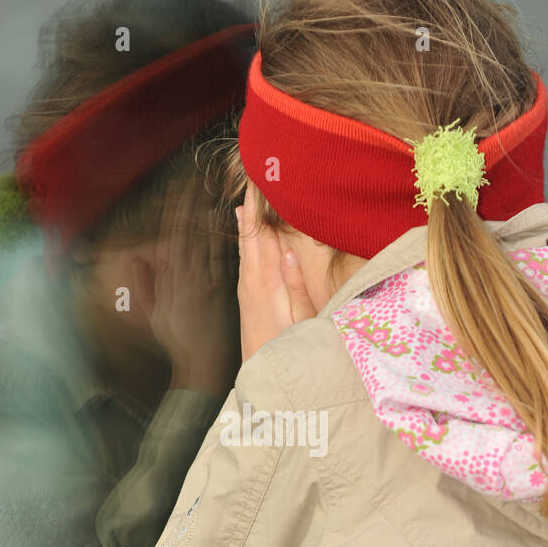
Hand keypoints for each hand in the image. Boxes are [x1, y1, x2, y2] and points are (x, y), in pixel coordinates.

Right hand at [137, 204, 239, 395]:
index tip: (178, 192)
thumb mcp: (152, 313)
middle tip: (199, 183)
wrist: (202, 363)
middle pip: (191, 235)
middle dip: (194, 208)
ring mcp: (210, 283)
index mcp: (172, 279)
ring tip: (223, 195)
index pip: (173, 238)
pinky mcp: (227, 290)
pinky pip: (229, 261)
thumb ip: (143, 284)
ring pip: (211, 243)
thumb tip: (136, 259)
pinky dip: (234, 241)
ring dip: (213, 220)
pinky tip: (241, 224)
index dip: (176, 213)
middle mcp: (190, 278)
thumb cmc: (177, 340)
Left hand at [236, 184, 315, 361]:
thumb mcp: (302, 319)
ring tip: (248, 194)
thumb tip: (289, 250)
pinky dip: (245, 238)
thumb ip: (295, 284)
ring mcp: (246, 288)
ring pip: (246, 245)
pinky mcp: (246, 295)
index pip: (262, 234)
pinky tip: (245, 228)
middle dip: (252, 205)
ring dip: (247, 219)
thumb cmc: (288, 348)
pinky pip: (245, 257)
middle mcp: (252, 280)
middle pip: (250, 234)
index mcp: (266, 281)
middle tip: (253, 174)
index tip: (261, 180)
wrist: (260, 373)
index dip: (261, 206)